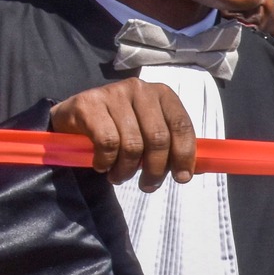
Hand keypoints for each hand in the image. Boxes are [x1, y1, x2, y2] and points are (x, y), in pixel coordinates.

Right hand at [50, 79, 196, 190]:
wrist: (74, 117)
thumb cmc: (119, 126)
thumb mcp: (148, 131)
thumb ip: (172, 146)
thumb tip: (198, 169)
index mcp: (163, 94)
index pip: (182, 126)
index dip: (185, 155)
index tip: (182, 178)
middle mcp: (140, 89)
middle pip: (158, 138)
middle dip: (156, 169)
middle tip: (148, 185)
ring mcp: (113, 93)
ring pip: (132, 144)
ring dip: (127, 170)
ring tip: (120, 176)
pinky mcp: (89, 104)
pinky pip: (107, 143)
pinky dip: (106, 161)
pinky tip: (102, 165)